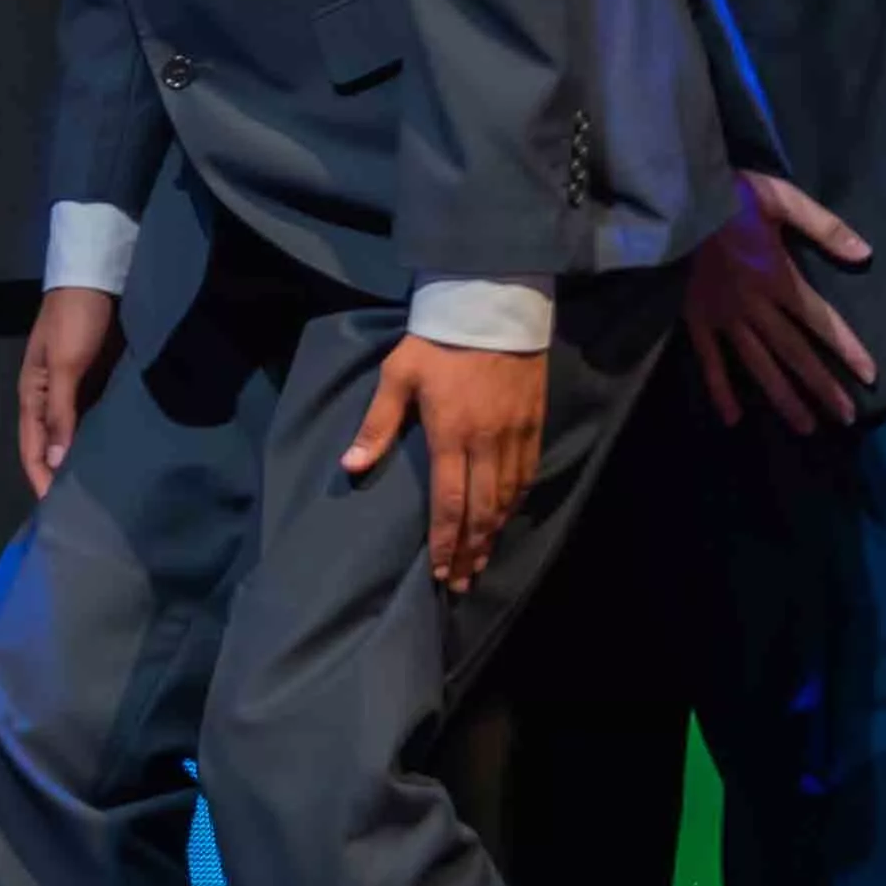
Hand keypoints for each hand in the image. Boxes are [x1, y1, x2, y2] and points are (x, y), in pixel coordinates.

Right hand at [14, 288, 118, 495]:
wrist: (98, 276)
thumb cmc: (76, 319)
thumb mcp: (66, 364)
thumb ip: (61, 411)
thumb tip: (56, 462)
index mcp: (32, 396)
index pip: (32, 450)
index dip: (41, 480)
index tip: (57, 512)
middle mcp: (50, 399)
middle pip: (52, 449)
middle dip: (60, 478)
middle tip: (82, 511)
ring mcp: (75, 391)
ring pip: (73, 437)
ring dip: (82, 462)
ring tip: (101, 493)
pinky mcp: (98, 383)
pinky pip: (95, 421)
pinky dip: (100, 440)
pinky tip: (114, 457)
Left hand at [345, 336, 551, 593]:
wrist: (492, 304)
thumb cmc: (437, 340)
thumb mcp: (398, 375)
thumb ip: (377, 424)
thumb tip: (351, 466)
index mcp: (451, 434)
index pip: (449, 502)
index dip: (445, 541)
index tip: (440, 570)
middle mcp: (487, 442)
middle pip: (482, 510)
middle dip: (471, 550)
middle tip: (462, 581)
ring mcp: (514, 434)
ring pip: (507, 497)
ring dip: (494, 533)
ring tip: (482, 561)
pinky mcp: (534, 422)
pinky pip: (527, 473)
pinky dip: (516, 501)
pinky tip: (508, 516)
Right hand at [683, 174, 880, 432]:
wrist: (672, 199)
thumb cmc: (727, 196)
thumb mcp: (781, 198)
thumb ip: (823, 226)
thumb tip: (865, 253)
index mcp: (777, 278)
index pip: (821, 321)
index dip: (846, 348)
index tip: (870, 376)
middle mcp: (754, 306)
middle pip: (794, 353)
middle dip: (822, 387)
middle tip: (846, 418)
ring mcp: (723, 317)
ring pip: (758, 365)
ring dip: (783, 398)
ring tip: (805, 427)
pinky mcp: (695, 319)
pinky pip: (709, 361)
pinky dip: (720, 390)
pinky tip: (733, 419)